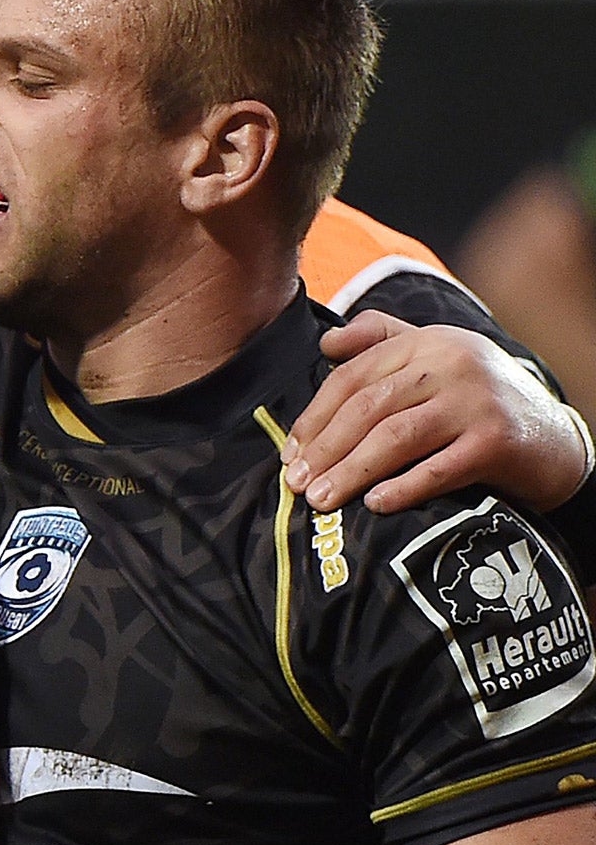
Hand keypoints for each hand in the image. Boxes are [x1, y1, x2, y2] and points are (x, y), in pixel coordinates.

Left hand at [283, 312, 589, 513]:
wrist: (554, 436)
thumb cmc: (477, 399)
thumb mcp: (436, 355)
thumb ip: (381, 339)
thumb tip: (325, 344)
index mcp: (427, 341)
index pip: (353, 376)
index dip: (315, 416)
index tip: (290, 453)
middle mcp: (452, 364)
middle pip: (369, 408)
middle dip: (325, 448)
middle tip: (296, 483)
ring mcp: (475, 403)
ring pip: (396, 438)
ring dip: (351, 472)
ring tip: (321, 500)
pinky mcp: (496, 442)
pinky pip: (438, 469)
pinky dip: (402, 488)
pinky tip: (373, 504)